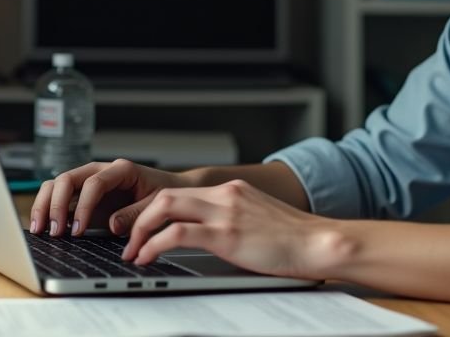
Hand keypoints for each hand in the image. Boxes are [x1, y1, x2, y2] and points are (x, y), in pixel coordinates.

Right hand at [29, 159, 191, 237]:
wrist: (170, 190)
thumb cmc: (164, 194)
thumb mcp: (156, 204)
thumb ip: (135, 214)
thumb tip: (112, 225)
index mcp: (121, 169)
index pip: (94, 183)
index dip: (83, 207)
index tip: (78, 230)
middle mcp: (101, 171)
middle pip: (67, 179)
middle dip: (56, 205)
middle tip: (54, 231)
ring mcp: (89, 181)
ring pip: (57, 184)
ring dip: (45, 205)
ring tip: (41, 230)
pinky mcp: (83, 194)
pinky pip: (59, 196)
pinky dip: (48, 209)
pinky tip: (44, 227)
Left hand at [122, 179, 332, 279]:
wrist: (320, 242)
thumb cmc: (295, 240)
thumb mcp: (259, 220)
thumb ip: (235, 219)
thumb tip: (210, 236)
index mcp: (233, 190)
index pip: (181, 192)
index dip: (154, 210)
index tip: (141, 228)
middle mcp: (226, 194)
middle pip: (166, 194)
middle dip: (140, 218)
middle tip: (129, 240)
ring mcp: (226, 212)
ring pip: (165, 207)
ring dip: (141, 230)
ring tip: (134, 251)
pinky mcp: (227, 233)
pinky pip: (177, 233)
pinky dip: (154, 244)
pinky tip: (148, 257)